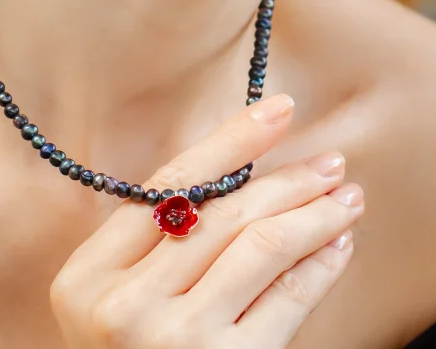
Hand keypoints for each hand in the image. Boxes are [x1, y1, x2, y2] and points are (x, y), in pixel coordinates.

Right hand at [51, 93, 364, 348]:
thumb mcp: (120, 296)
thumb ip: (161, 241)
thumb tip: (245, 169)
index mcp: (88, 274)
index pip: (170, 183)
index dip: (230, 140)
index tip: (277, 109)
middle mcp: (122, 305)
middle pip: (223, 213)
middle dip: (286, 178)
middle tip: (330, 161)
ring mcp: (173, 340)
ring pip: (260, 245)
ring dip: (314, 213)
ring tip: (347, 195)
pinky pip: (286, 299)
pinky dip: (319, 265)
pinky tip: (338, 244)